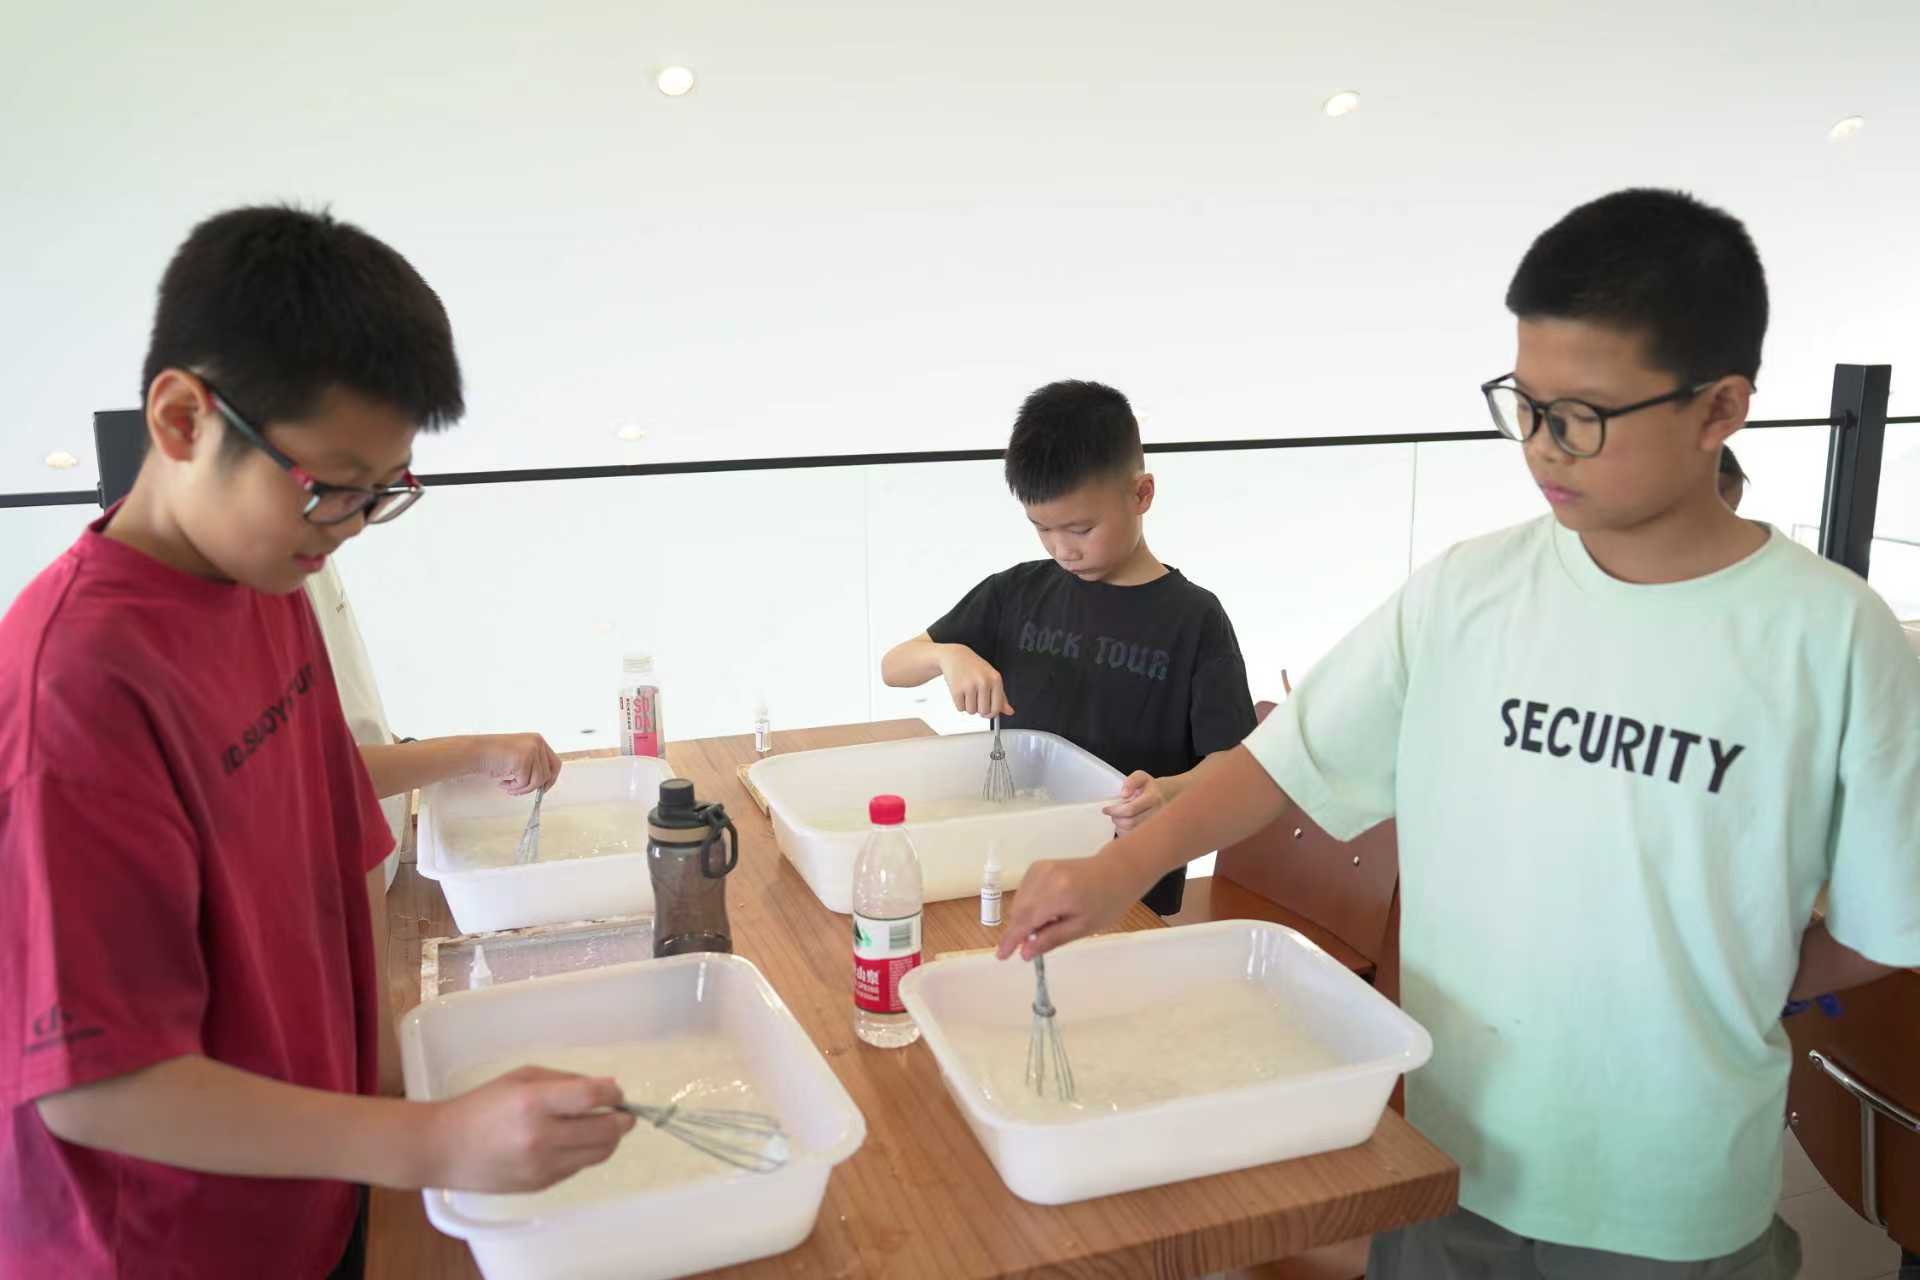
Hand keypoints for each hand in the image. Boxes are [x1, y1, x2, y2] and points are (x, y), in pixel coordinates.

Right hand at [428, 1066, 634, 1192]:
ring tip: (601, 1126)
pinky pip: (579, 1167)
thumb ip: (566, 1080)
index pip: (591, 1097)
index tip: (616, 1091)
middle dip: (621, 1120)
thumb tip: (608, 1087)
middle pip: (605, 1130)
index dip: (613, 1093)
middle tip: (622, 1112)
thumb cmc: (482, 1105)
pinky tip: (573, 1142)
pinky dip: (585, 1153)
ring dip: (609, 1139)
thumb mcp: (521, 1078)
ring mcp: (543, 1166)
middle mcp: (541, 1137)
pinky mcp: (542, 1185)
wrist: (444, 1148)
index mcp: (534, 1103)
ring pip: (599, 1154)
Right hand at [470, 734, 561, 794]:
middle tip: (526, 791)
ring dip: (522, 788)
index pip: (555, 762)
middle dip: (538, 786)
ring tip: (509, 786)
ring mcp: (531, 751)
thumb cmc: (493, 755)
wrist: (476, 752)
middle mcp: (537, 743)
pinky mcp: (523, 760)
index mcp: (537, 740)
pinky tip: (503, 783)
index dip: (551, 778)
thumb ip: (534, 764)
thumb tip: (545, 783)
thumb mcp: (519, 755)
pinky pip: (525, 783)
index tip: (544, 788)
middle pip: (549, 773)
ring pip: (537, 780)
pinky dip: (514, 787)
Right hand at [935, 645, 1014, 718]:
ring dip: (969, 706)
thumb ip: (1001, 696)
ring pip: (971, 711)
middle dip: (979, 709)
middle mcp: (984, 681)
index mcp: (995, 679)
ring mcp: (969, 685)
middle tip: (976, 698)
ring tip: (968, 693)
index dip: (992, 713)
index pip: (997, 708)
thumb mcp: (991, 678)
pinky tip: (961, 692)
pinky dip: (960, 704)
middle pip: (983, 711)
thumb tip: (1009, 711)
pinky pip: (960, 708)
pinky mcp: (956, 689)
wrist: (955, 656)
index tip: (988, 712)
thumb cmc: (974, 667)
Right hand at [995, 854, 1151, 960]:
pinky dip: (1028, 906)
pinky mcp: (1038, 866)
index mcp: (1059, 893)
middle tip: (1033, 945)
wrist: (1116, 872)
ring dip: (1024, 918)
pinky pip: (1024, 892)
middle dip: (1019, 930)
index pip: (1026, 920)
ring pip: (1019, 902)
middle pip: (1018, 911)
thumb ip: (1051, 939)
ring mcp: (1040, 868)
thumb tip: (1024, 953)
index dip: (1011, 939)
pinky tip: (1047, 911)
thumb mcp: (1083, 928)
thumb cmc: (1106, 903)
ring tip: (1050, 924)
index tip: (1001, 956)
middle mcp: (1045, 876)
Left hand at [1101, 771, 1167, 833]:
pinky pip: (1135, 839)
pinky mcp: (1154, 833)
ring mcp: (1157, 825)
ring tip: (1120, 819)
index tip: (1106, 809)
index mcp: (1153, 798)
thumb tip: (1124, 794)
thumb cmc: (1149, 788)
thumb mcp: (1141, 777)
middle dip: (1117, 819)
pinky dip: (1126, 834)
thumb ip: (1131, 781)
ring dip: (1120, 827)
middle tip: (1113, 815)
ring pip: (1132, 833)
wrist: (1164, 797)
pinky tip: (1126, 826)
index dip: (1115, 811)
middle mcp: (1157, 813)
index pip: (1130, 809)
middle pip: (1130, 823)